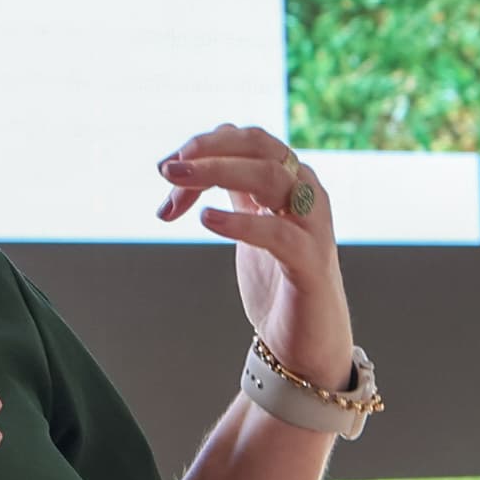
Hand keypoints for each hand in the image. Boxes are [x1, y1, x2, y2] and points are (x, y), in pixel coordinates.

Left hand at [157, 125, 352, 391]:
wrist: (306, 340)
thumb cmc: (276, 279)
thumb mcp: (250, 223)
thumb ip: (233, 190)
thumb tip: (184, 164)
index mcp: (291, 180)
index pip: (249, 139)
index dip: (205, 145)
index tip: (165, 169)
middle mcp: (307, 194)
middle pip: (259, 148)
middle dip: (209, 151)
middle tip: (167, 168)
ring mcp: (313, 226)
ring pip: (270, 177)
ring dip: (219, 172)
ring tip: (177, 181)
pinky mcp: (311, 263)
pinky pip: (277, 233)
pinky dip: (241, 221)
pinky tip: (208, 219)